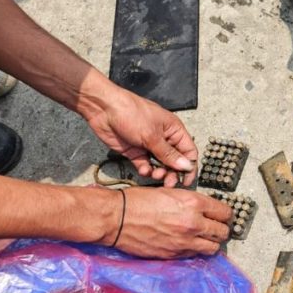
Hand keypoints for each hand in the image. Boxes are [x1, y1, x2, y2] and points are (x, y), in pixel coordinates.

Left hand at [82, 86, 197, 187]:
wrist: (103, 110)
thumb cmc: (130, 112)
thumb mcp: (153, 135)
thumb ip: (169, 154)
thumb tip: (186, 166)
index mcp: (174, 130)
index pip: (188, 151)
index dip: (189, 166)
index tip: (186, 180)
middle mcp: (163, 138)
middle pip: (174, 161)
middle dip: (173, 173)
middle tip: (169, 182)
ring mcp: (149, 145)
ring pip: (160, 165)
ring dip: (159, 172)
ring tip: (155, 175)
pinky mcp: (135, 151)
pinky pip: (145, 165)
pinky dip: (145, 170)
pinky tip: (143, 170)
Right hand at [110, 187, 232, 258]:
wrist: (116, 218)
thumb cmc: (138, 201)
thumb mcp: (170, 192)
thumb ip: (191, 201)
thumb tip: (204, 209)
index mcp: (194, 203)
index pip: (225, 212)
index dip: (225, 214)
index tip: (222, 215)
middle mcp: (194, 223)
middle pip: (223, 232)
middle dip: (221, 229)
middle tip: (216, 227)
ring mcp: (185, 241)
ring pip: (214, 247)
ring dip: (212, 242)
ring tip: (205, 238)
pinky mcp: (174, 254)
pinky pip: (195, 254)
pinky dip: (196, 250)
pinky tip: (189, 244)